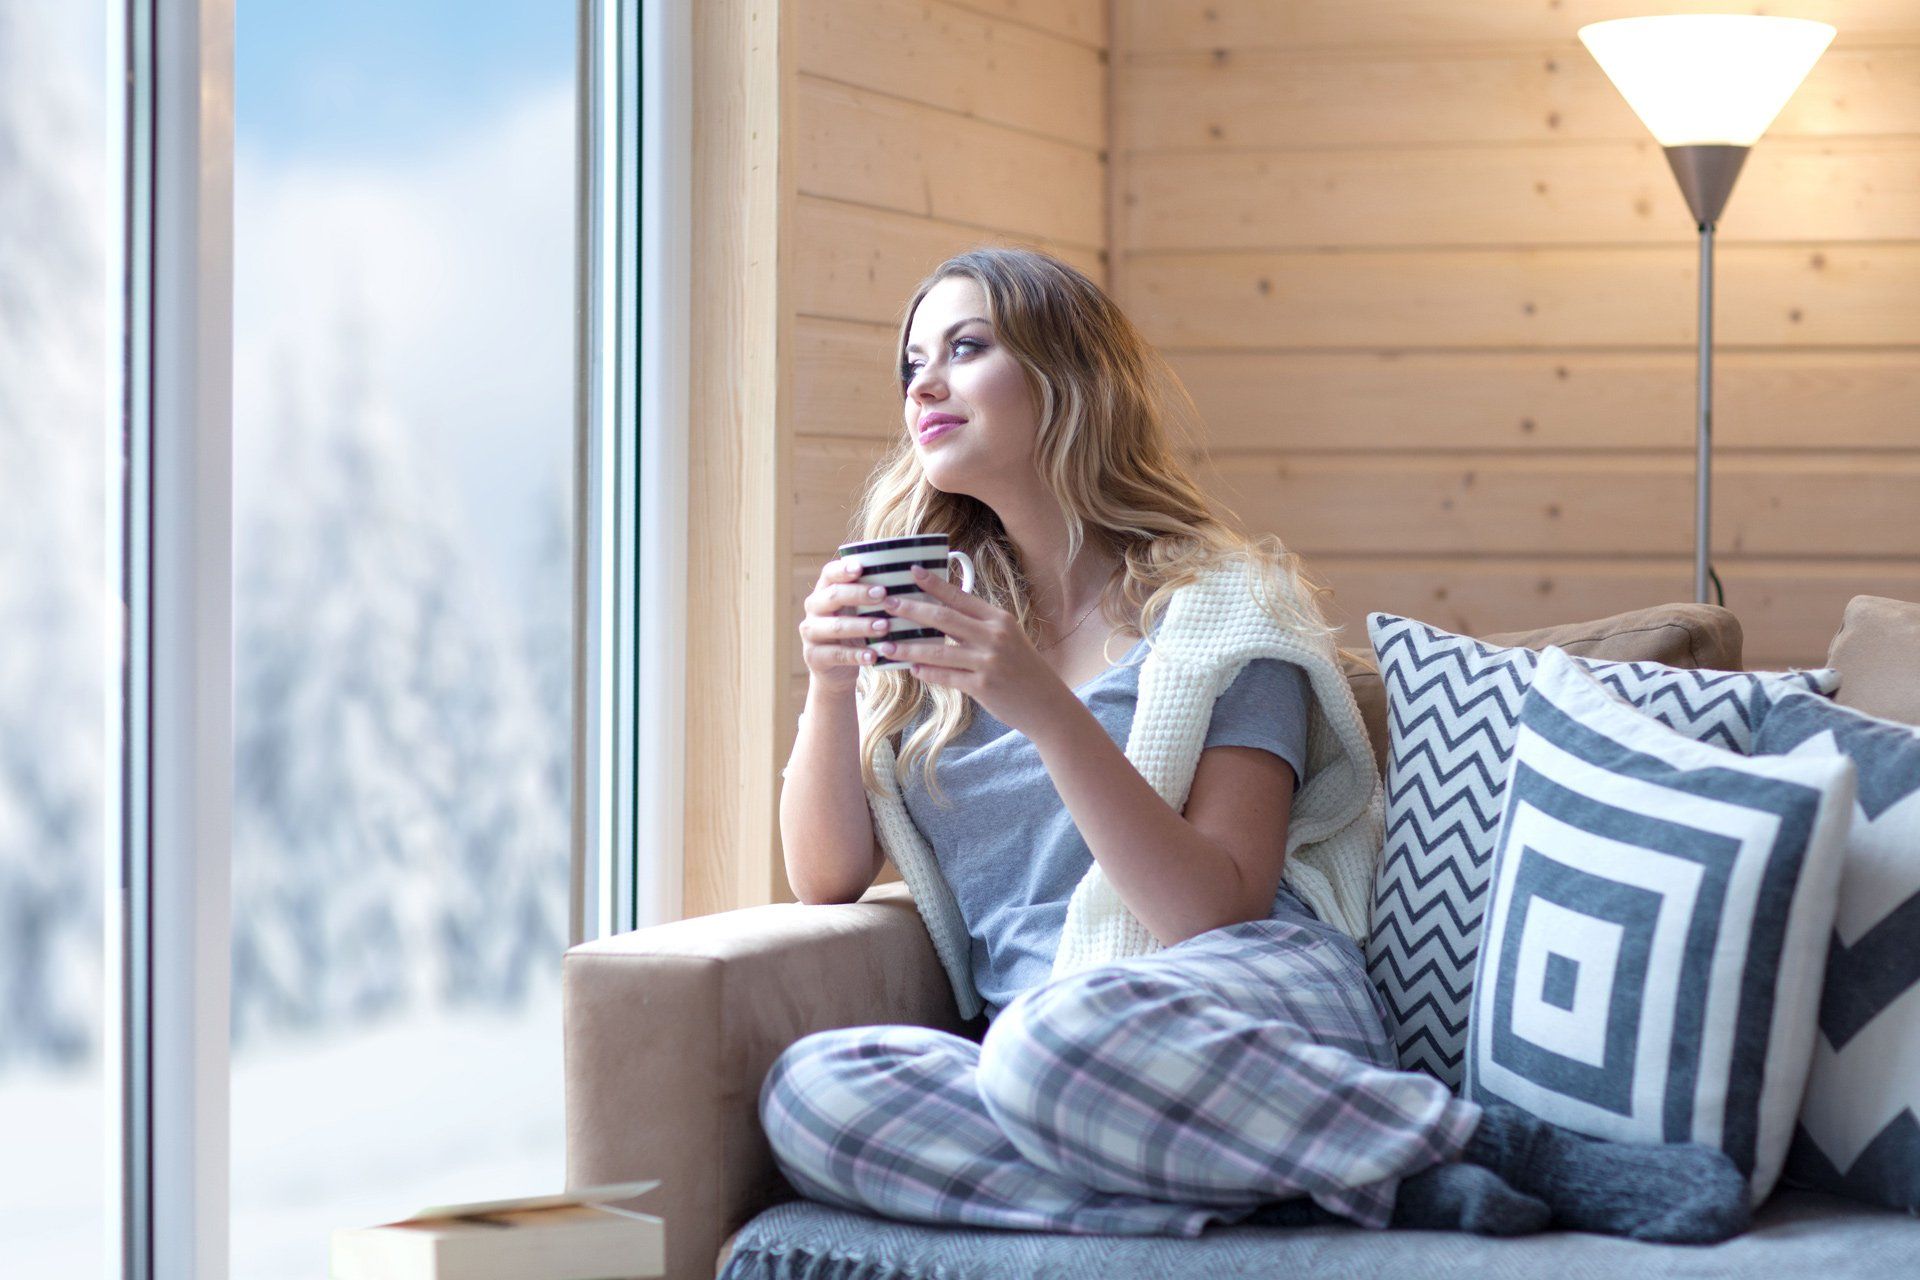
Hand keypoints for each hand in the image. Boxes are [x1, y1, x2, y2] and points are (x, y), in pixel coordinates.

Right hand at [798, 557, 891, 694]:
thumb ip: (872, 595)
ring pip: (835, 626)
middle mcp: (814, 608)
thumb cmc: (854, 631)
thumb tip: (909, 575)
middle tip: (883, 595)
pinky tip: (873, 656)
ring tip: (885, 627)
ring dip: (861, 626)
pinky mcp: (814, 656)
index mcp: (824, 590)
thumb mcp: (859, 611)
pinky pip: (836, 654)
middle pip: (833, 596)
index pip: (829, 573)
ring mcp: (811, 632)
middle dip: (859, 594)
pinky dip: (856, 655)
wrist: (835, 669)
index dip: (843, 570)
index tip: (861, 568)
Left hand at [875, 565, 1075, 736]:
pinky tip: (911, 668)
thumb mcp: (1008, 637)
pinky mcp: (982, 685)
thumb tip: (941, 614)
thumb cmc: (1023, 669)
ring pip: (938, 650)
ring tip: (885, 644)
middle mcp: (993, 636)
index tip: (910, 572)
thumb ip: (979, 625)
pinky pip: (945, 676)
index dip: (933, 583)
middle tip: (885, 603)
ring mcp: (988, 661)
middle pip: (943, 618)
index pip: (960, 596)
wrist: (1047, 704)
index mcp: (998, 618)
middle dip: (910, 609)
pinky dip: (926, 672)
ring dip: (908, 647)